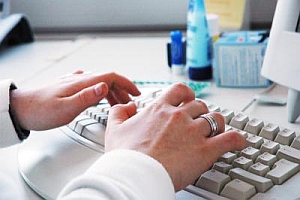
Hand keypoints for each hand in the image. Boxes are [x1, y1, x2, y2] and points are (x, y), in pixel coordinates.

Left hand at [9, 71, 139, 130]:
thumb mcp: (65, 108)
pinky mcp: (69, 88)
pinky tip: (100, 98)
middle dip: (122, 89)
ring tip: (119, 104)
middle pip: (107, 79)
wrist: (20, 109)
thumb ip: (86, 97)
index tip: (136, 92)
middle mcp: (79, 80)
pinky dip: (101, 92)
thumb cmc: (40, 111)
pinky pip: (91, 87)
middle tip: (131, 101)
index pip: (111, 77)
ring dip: (112, 92)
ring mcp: (74, 83)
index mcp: (82, 83)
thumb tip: (105, 86)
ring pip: (99, 83)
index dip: (126, 83)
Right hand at [105, 83, 245, 190]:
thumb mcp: (115, 129)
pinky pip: (230, 139)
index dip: (187, 93)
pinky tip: (238, 142)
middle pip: (200, 105)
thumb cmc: (126, 155)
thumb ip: (119, 112)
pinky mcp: (205, 150)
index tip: (188, 99)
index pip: (180, 90)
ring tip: (216, 130)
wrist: (135, 175)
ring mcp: (194, 132)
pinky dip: (237, 139)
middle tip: (199, 121)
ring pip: (216, 119)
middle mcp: (179, 116)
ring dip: (217, 123)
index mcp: (160, 109)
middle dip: (201, 112)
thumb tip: (126, 106)